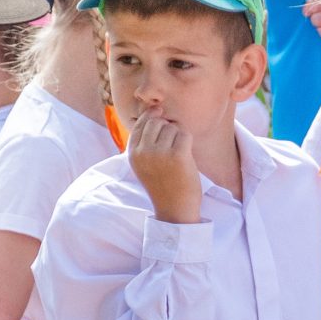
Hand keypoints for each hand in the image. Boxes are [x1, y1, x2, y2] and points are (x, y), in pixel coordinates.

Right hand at [126, 110, 202, 225]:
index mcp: (133, 153)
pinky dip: (188, 140)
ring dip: (179, 135)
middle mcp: (143, 151)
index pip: (140, 124)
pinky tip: (187, 152)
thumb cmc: (163, 185)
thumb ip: (145, 142)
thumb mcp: (145, 164)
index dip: (151, 116)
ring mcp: (159, 153)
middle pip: (156, 121)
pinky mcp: (177, 155)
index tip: (160, 114)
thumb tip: (154, 110)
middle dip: (167, 126)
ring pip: (171, 127)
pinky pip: (184, 134)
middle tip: (174, 141)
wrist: (175, 208)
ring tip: (180, 152)